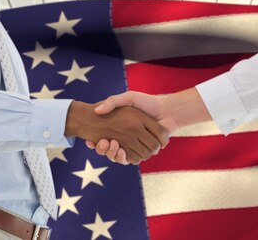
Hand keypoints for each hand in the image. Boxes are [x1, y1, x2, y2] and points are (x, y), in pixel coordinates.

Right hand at [86, 88, 209, 163]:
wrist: (167, 111)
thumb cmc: (147, 102)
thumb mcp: (128, 98)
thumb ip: (113, 102)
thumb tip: (97, 110)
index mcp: (119, 128)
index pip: (102, 138)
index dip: (95, 142)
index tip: (90, 141)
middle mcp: (125, 139)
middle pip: (107, 150)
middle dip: (102, 149)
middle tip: (101, 142)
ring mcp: (133, 146)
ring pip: (117, 157)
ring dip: (112, 154)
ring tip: (112, 145)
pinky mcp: (142, 151)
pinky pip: (130, 159)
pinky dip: (124, 158)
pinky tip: (121, 151)